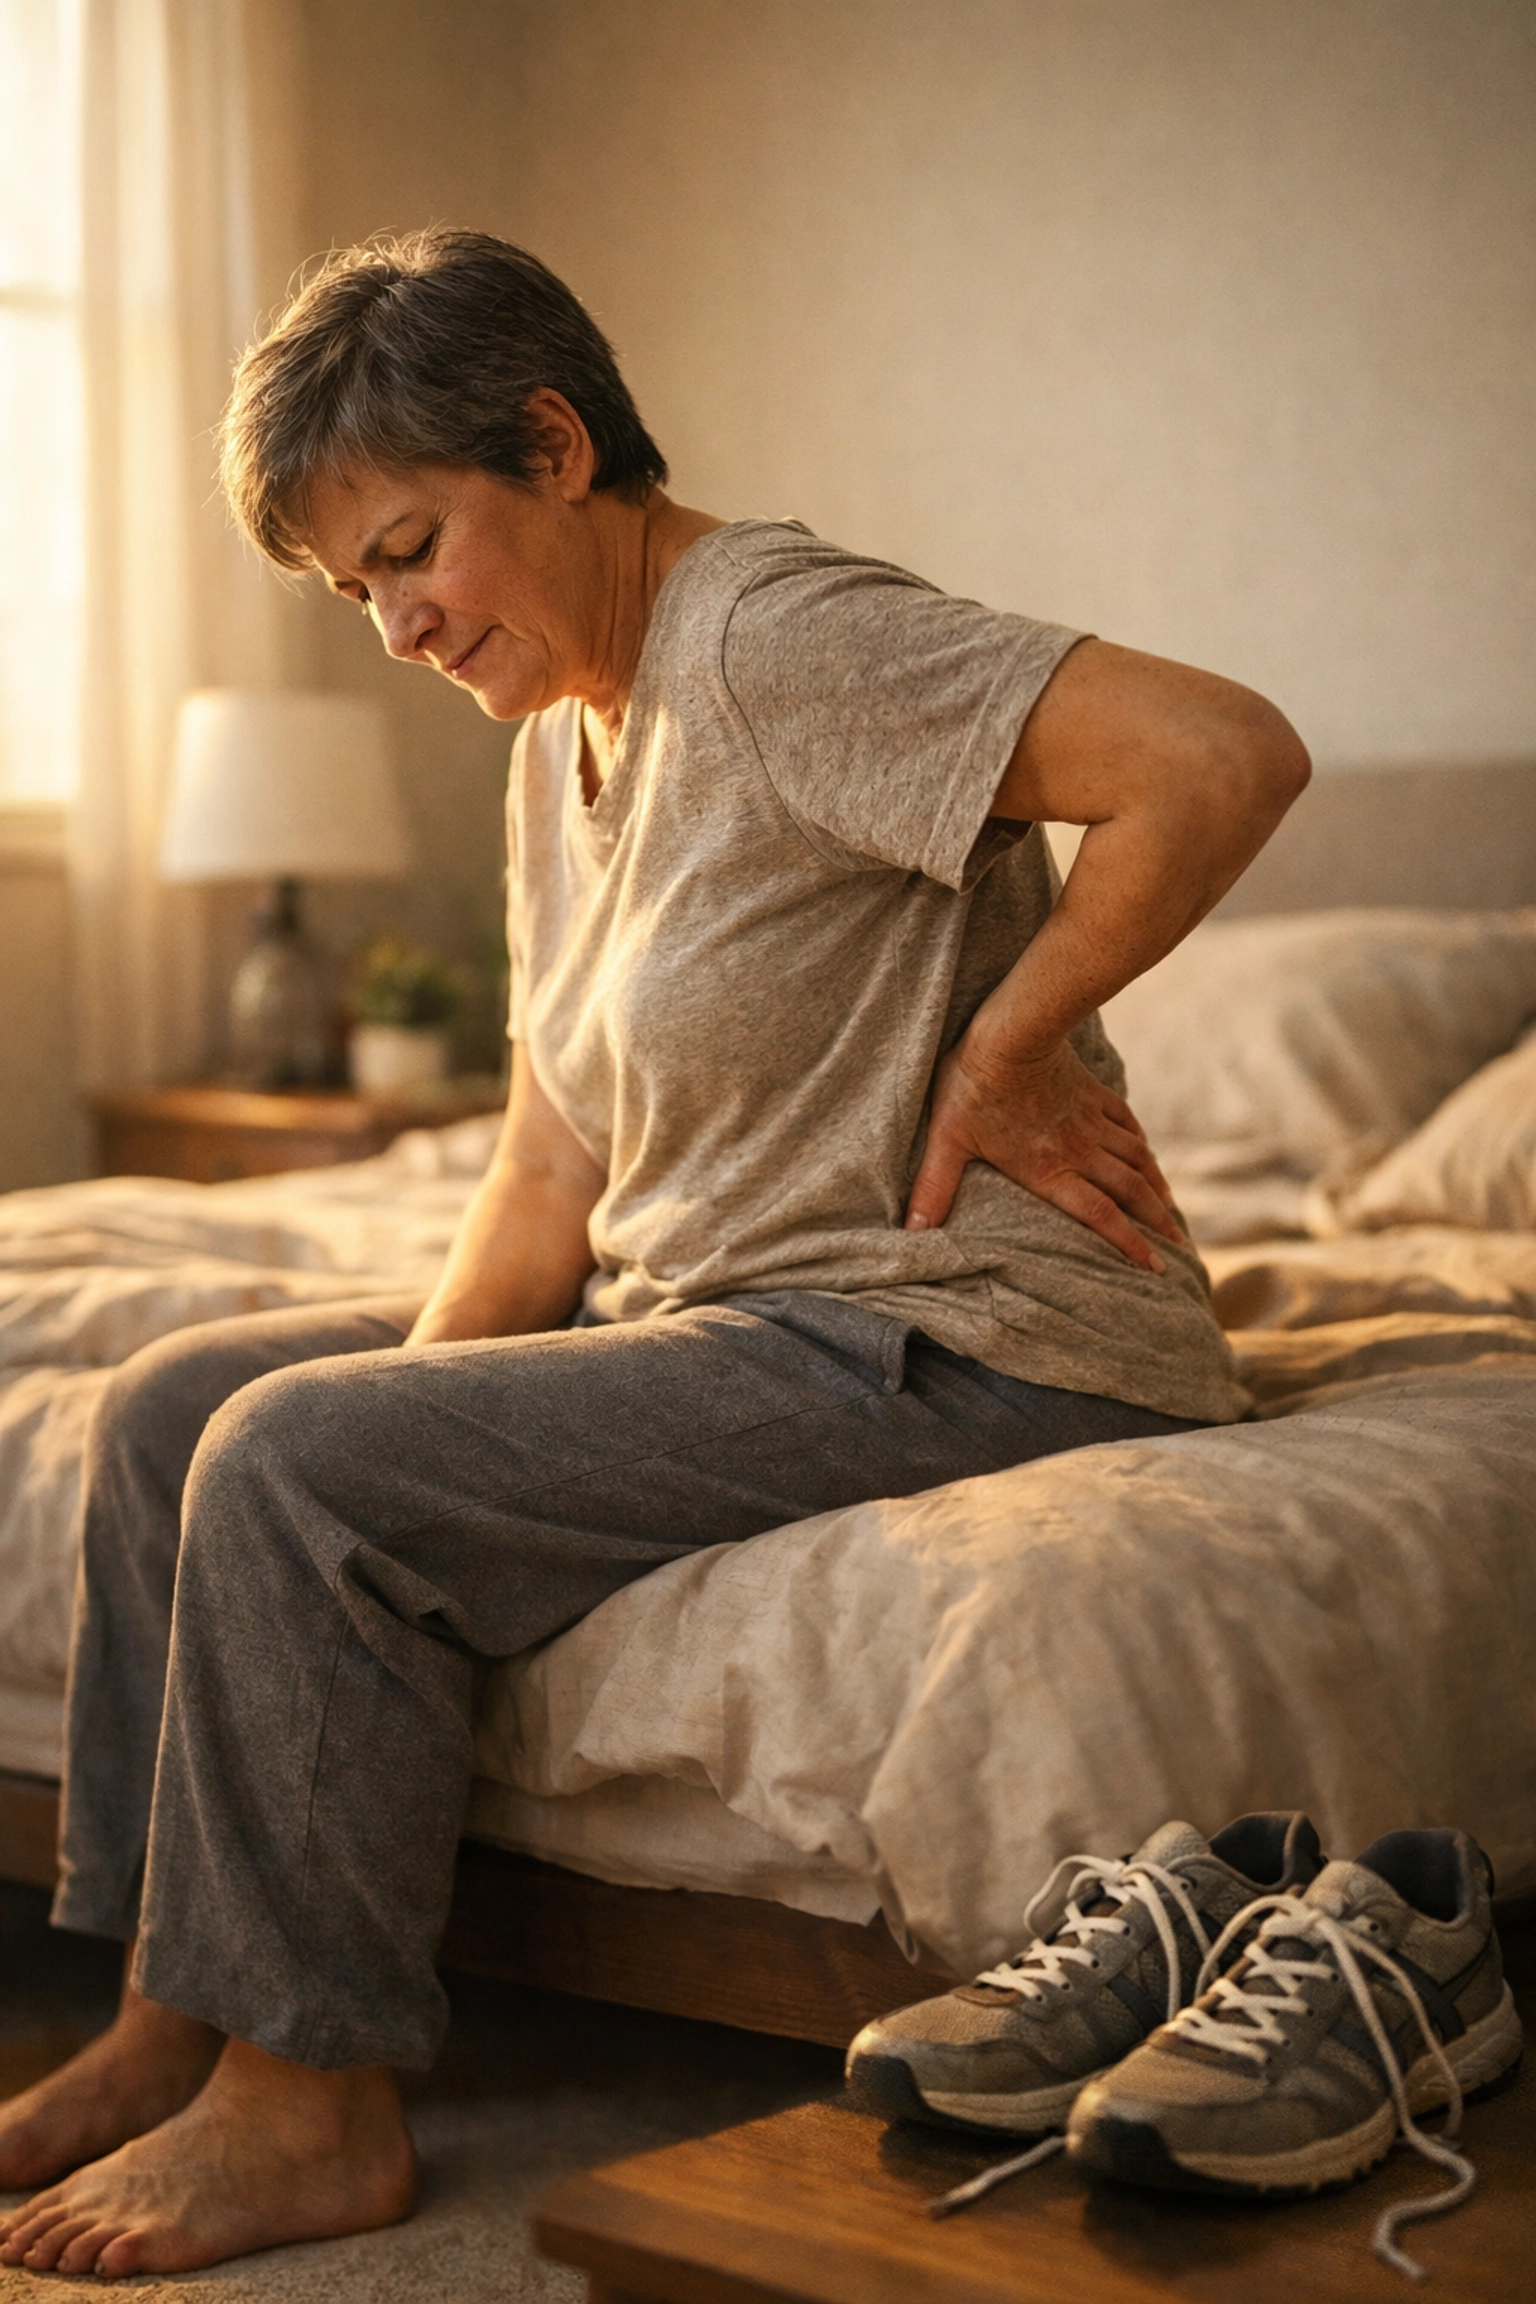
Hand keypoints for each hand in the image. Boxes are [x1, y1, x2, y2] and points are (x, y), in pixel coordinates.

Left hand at [904, 1033, 1182, 1270]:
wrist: (1010, 1030)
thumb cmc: (973, 1086)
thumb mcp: (947, 1140)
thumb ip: (933, 1188)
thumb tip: (910, 1232)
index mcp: (1048, 1170)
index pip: (1099, 1216)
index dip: (1129, 1244)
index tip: (1154, 1267)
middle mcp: (1079, 1151)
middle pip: (1129, 1193)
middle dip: (1156, 1223)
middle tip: (1178, 1249)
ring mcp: (1090, 1121)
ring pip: (1136, 1161)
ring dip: (1157, 1189)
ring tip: (1172, 1213)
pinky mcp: (1092, 1094)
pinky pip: (1127, 1125)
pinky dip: (1143, 1147)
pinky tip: (1148, 1157)